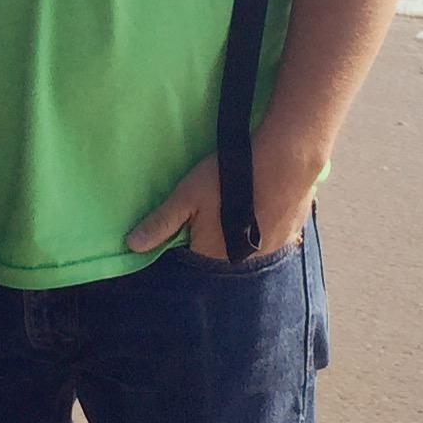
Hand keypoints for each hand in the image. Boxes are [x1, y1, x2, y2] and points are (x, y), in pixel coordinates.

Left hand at [125, 138, 319, 261]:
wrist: (285, 162)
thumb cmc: (230, 179)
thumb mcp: (186, 197)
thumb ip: (161, 223)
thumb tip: (131, 247)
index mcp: (215, 255)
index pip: (195, 256)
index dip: (190, 237)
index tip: (193, 217)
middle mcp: (244, 261)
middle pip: (223, 251)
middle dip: (218, 233)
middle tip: (219, 204)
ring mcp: (272, 249)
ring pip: (250, 244)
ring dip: (243, 229)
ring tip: (241, 202)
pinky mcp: (292, 234)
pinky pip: (273, 235)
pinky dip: (266, 223)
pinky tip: (264, 202)